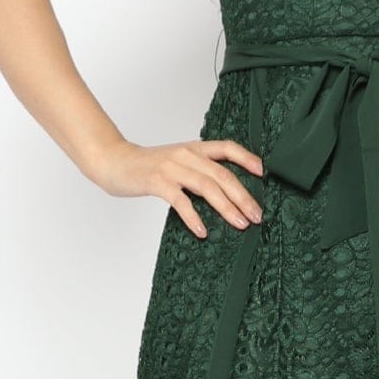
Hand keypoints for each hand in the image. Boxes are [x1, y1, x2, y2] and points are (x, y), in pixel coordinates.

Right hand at [95, 136, 265, 238]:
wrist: (114, 161)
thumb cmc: (147, 166)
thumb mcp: (177, 161)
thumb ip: (198, 169)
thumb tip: (224, 192)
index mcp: (194, 148)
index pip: (227, 148)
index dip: (248, 159)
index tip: (264, 174)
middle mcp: (186, 155)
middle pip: (223, 174)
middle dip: (243, 196)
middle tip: (257, 216)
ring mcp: (172, 168)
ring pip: (207, 187)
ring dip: (227, 207)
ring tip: (240, 224)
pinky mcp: (157, 182)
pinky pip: (181, 201)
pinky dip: (193, 217)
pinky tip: (202, 231)